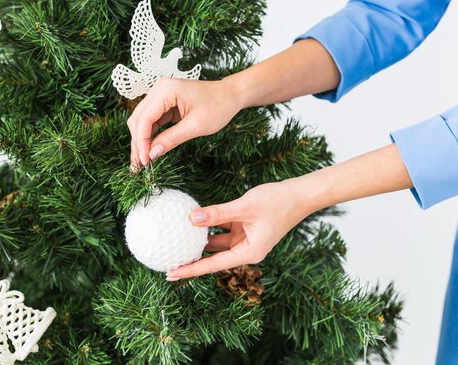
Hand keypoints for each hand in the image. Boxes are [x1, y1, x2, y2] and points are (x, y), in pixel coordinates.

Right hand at [127, 77, 242, 169]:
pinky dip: (148, 136)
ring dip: (140, 141)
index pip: (144, 118)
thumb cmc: (218, 106)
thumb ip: (172, 139)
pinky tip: (148, 151)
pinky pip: (150, 121)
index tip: (145, 161)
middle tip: (139, 166)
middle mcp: (158, 89)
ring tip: (141, 162)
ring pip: (141, 121)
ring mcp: (159, 95)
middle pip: (138, 119)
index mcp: (166, 90)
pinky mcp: (163, 103)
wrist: (230, 95)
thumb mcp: (196, 126)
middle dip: (137, 143)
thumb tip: (152, 154)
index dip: (141, 141)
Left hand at [165, 144, 413, 279]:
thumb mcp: (244, 207)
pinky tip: (192, 222)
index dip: (190, 269)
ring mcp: (245, 238)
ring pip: (216, 243)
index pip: (213, 264)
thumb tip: (191, 218)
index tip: (171, 274)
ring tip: (175, 243)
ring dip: (198, 242)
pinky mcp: (244, 227)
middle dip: (191, 260)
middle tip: (166, 262)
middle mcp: (246, 249)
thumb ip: (217, 213)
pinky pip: (221, 229)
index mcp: (249, 252)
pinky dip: (208, 226)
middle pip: (212, 258)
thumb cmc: (278, 202)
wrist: (301, 193)